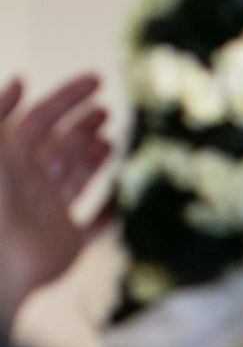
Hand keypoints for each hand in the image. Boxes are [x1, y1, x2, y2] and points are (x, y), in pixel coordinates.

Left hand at [0, 75, 113, 330]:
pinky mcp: (68, 241)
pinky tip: (125, 195)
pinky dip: (112, 209)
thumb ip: (0, 114)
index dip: (67, 98)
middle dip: (83, 125)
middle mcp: (30, 184)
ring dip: (96, 158)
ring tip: (113, 143)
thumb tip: (21, 79)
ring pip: (78, 177)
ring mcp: (51, 212)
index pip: (40, 119)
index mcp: (12, 160)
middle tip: (107, 110)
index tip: (98, 80)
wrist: (1, 268)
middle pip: (61, 146)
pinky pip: (95, 222)